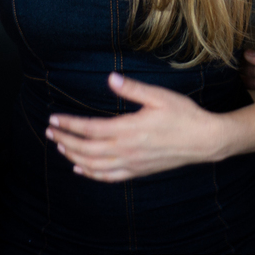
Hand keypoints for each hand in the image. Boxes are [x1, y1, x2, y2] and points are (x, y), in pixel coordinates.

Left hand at [45, 73, 224, 182]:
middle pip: (86, 149)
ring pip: (94, 165)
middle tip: (50, 131)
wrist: (205, 141)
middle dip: (65, 140)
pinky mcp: (138, 171)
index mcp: (129, 129)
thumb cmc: (184, 115)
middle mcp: (126, 150)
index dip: (70, 124)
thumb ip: (132, 89)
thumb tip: (111, 78)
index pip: (90, 129)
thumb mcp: (159, 96)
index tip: (54, 119)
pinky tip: (80, 168)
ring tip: (60, 146)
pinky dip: (90, 173)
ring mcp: (132, 163)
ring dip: (73, 156)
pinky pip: (109, 177)